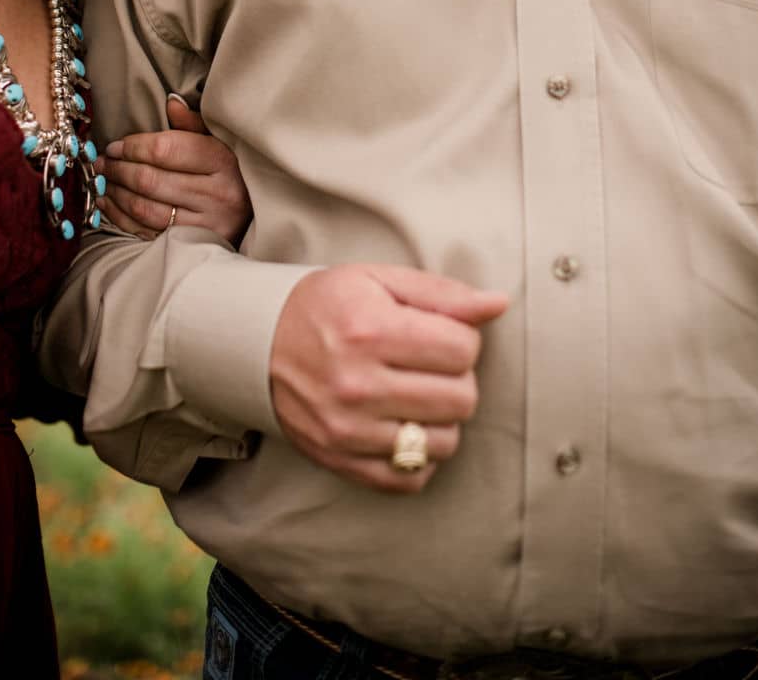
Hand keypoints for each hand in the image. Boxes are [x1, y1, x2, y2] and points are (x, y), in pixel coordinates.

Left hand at [98, 95, 251, 243]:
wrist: (254, 217)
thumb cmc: (231, 173)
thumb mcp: (220, 143)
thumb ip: (193, 124)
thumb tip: (171, 102)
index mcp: (223, 162)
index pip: (166, 150)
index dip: (133, 147)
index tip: (115, 145)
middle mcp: (217, 195)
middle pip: (151, 181)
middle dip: (119, 170)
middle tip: (102, 162)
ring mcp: (205, 225)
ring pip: (145, 209)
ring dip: (116, 194)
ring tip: (103, 181)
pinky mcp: (193, 245)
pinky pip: (146, 232)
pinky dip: (121, 217)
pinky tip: (109, 203)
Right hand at [270, 264, 507, 493]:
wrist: (258, 344)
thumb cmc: (329, 305)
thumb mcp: (379, 280)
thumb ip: (442, 293)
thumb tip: (499, 304)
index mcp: (370, 330)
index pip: (462, 348)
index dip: (461, 338)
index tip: (438, 333)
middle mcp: (358, 384)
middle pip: (461, 398)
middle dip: (456, 377)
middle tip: (428, 364)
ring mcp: (348, 430)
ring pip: (445, 442)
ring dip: (441, 418)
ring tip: (416, 394)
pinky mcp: (342, 461)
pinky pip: (412, 477)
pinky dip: (419, 455)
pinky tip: (402, 424)